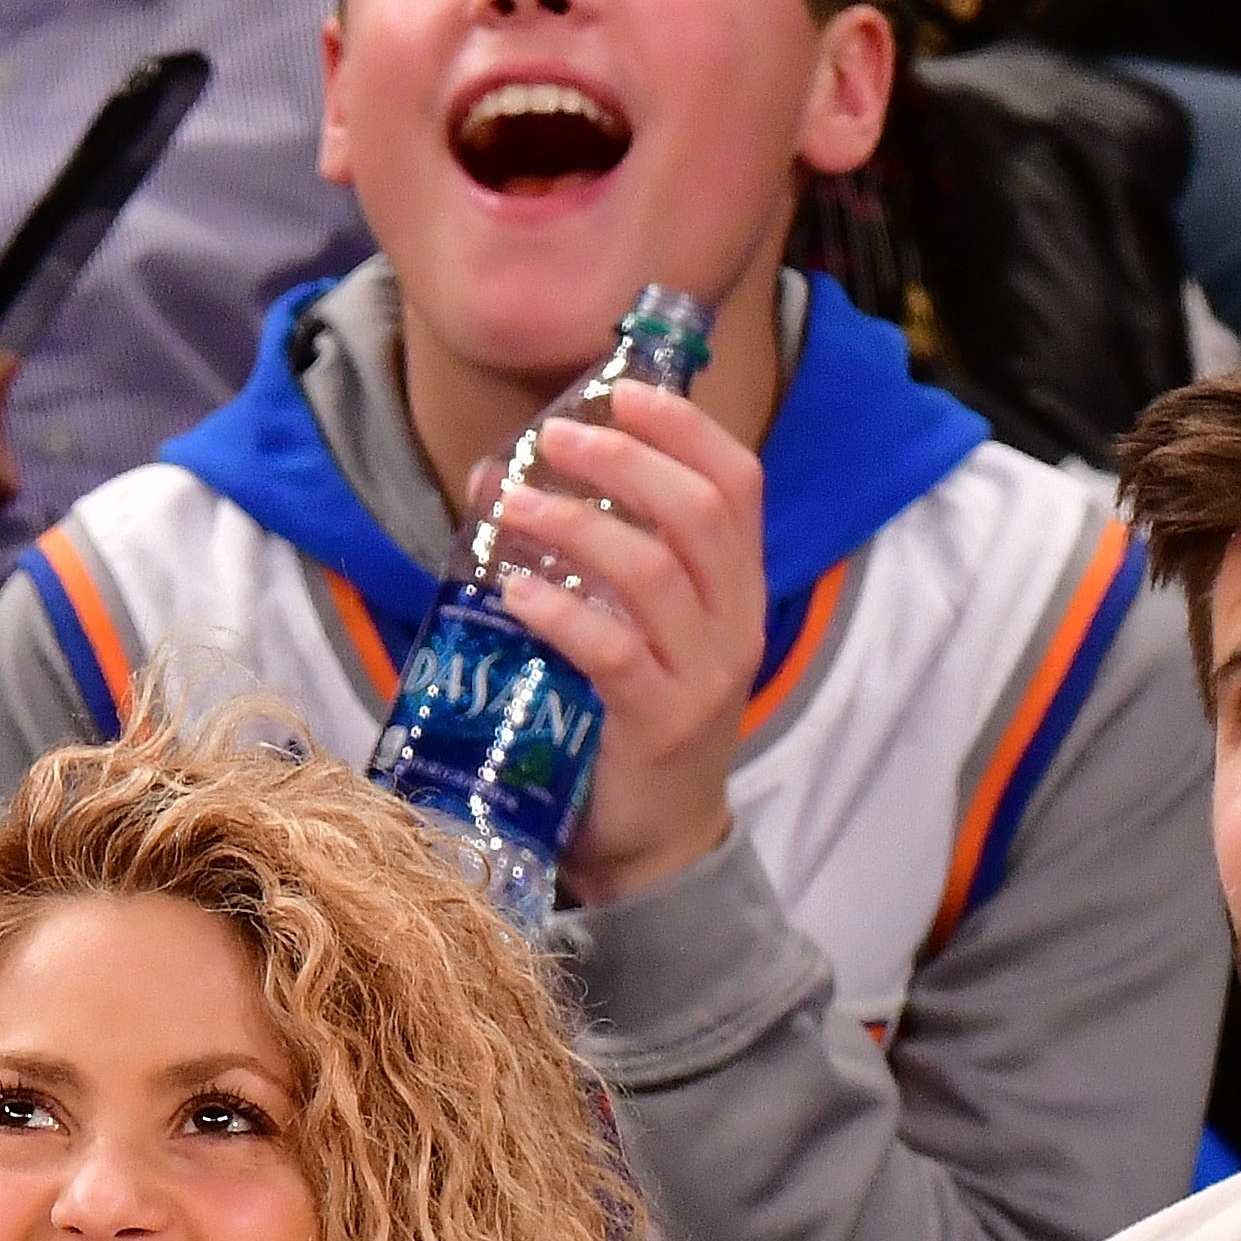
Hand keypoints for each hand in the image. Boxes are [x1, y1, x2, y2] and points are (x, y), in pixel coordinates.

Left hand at [463, 378, 758, 904]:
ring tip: (508, 505)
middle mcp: (735, 626)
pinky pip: (613, 652)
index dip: (686, 428)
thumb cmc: (631, 723)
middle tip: (551, 438)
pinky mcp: (661, 727)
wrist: (653, 847)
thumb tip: (503, 476)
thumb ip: (602, 560)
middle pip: (697, 511)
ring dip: (573, 526)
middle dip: (623, 461)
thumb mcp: (639, 630)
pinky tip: (515, 591)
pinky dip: (560, 611)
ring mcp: (704, 679)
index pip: (737, 483)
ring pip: (652, 573)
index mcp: (736, 590)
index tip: (625, 392)